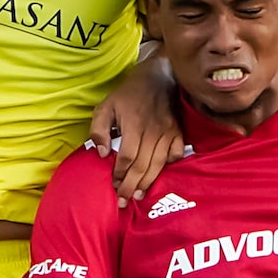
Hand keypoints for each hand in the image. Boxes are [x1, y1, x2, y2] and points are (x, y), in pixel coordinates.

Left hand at [89, 58, 182, 208]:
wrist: (158, 76)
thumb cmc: (128, 94)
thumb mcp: (105, 106)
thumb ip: (98, 130)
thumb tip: (101, 153)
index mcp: (133, 123)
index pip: (127, 156)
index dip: (120, 173)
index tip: (114, 184)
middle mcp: (152, 130)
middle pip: (142, 165)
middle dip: (131, 186)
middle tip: (124, 201)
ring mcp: (168, 132)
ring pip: (158, 164)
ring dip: (147, 183)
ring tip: (138, 196)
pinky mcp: (179, 132)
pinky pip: (176, 155)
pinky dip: (168, 167)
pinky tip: (158, 174)